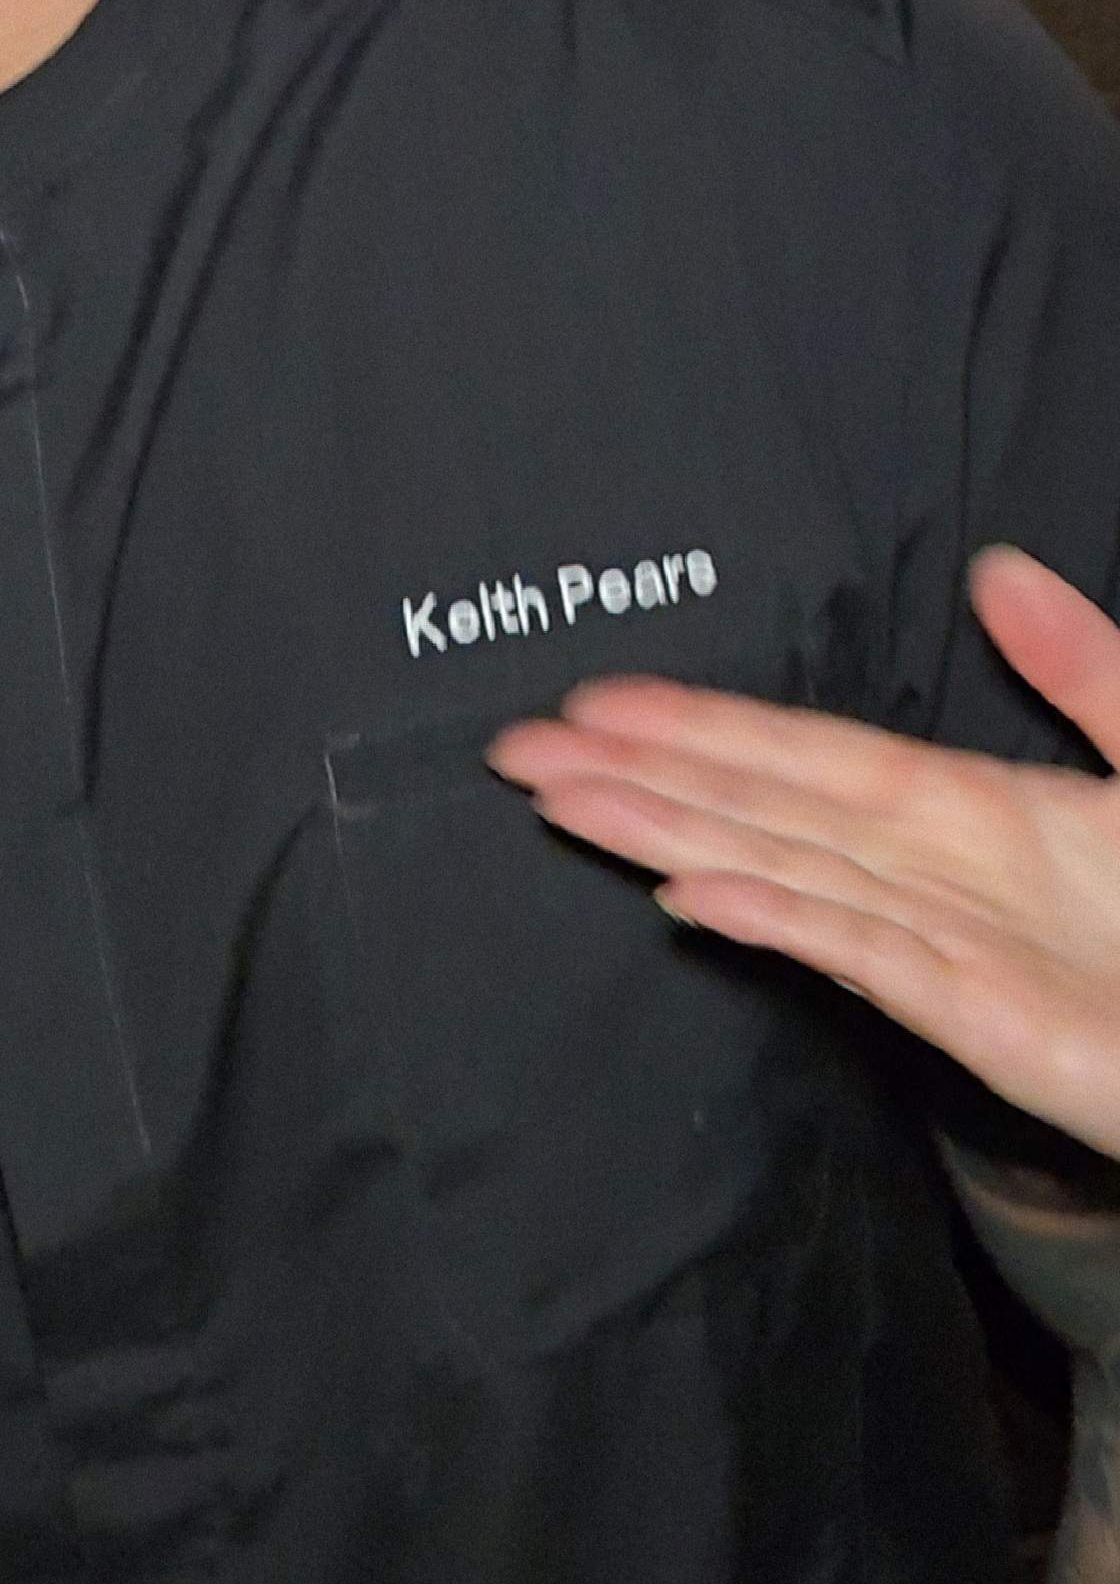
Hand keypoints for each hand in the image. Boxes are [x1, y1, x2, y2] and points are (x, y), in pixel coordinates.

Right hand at [485, 548, 1119, 1160]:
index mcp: (968, 814)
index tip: (598, 697)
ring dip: (668, 835)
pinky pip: (859, 956)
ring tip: (565, 800)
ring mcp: (948, 950)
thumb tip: (994, 565)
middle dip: (639, 776)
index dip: (700, 722)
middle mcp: (934, 877)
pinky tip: (690, 892)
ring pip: (779, 872)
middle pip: (760, 810)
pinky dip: (772, 919)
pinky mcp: (982, 1019)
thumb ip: (1081, 663)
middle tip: (519, 747)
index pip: (803, 754)